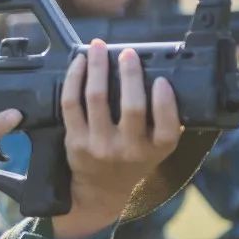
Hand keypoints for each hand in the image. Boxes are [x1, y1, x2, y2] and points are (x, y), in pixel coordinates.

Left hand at [53, 40, 181, 238]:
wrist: (100, 191)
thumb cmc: (132, 161)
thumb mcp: (156, 149)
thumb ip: (163, 122)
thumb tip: (165, 76)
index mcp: (155, 151)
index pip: (167, 129)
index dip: (165, 103)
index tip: (161, 80)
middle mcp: (128, 150)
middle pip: (132, 107)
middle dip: (130, 75)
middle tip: (127, 54)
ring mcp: (99, 145)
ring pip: (97, 98)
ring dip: (97, 67)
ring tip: (98, 47)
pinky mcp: (75, 140)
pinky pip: (71, 103)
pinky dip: (75, 78)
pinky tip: (79, 63)